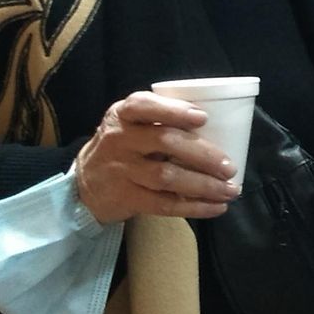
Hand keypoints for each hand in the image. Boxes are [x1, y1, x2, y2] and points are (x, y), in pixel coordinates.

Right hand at [74, 91, 239, 223]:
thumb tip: (219, 126)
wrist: (84, 184)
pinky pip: (164, 204)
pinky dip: (194, 206)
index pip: (145, 106)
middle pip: (165, 142)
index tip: (203, 118)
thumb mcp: (131, 124)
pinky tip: (216, 207)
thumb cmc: (124, 146)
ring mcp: (121, 170)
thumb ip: (161, 120)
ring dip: (204, 185)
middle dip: (202, 154)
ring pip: (167, 176)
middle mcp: (120, 139)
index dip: (175, 111)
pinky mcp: (126, 197)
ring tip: (230, 190)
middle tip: (229, 166)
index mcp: (124, 114)